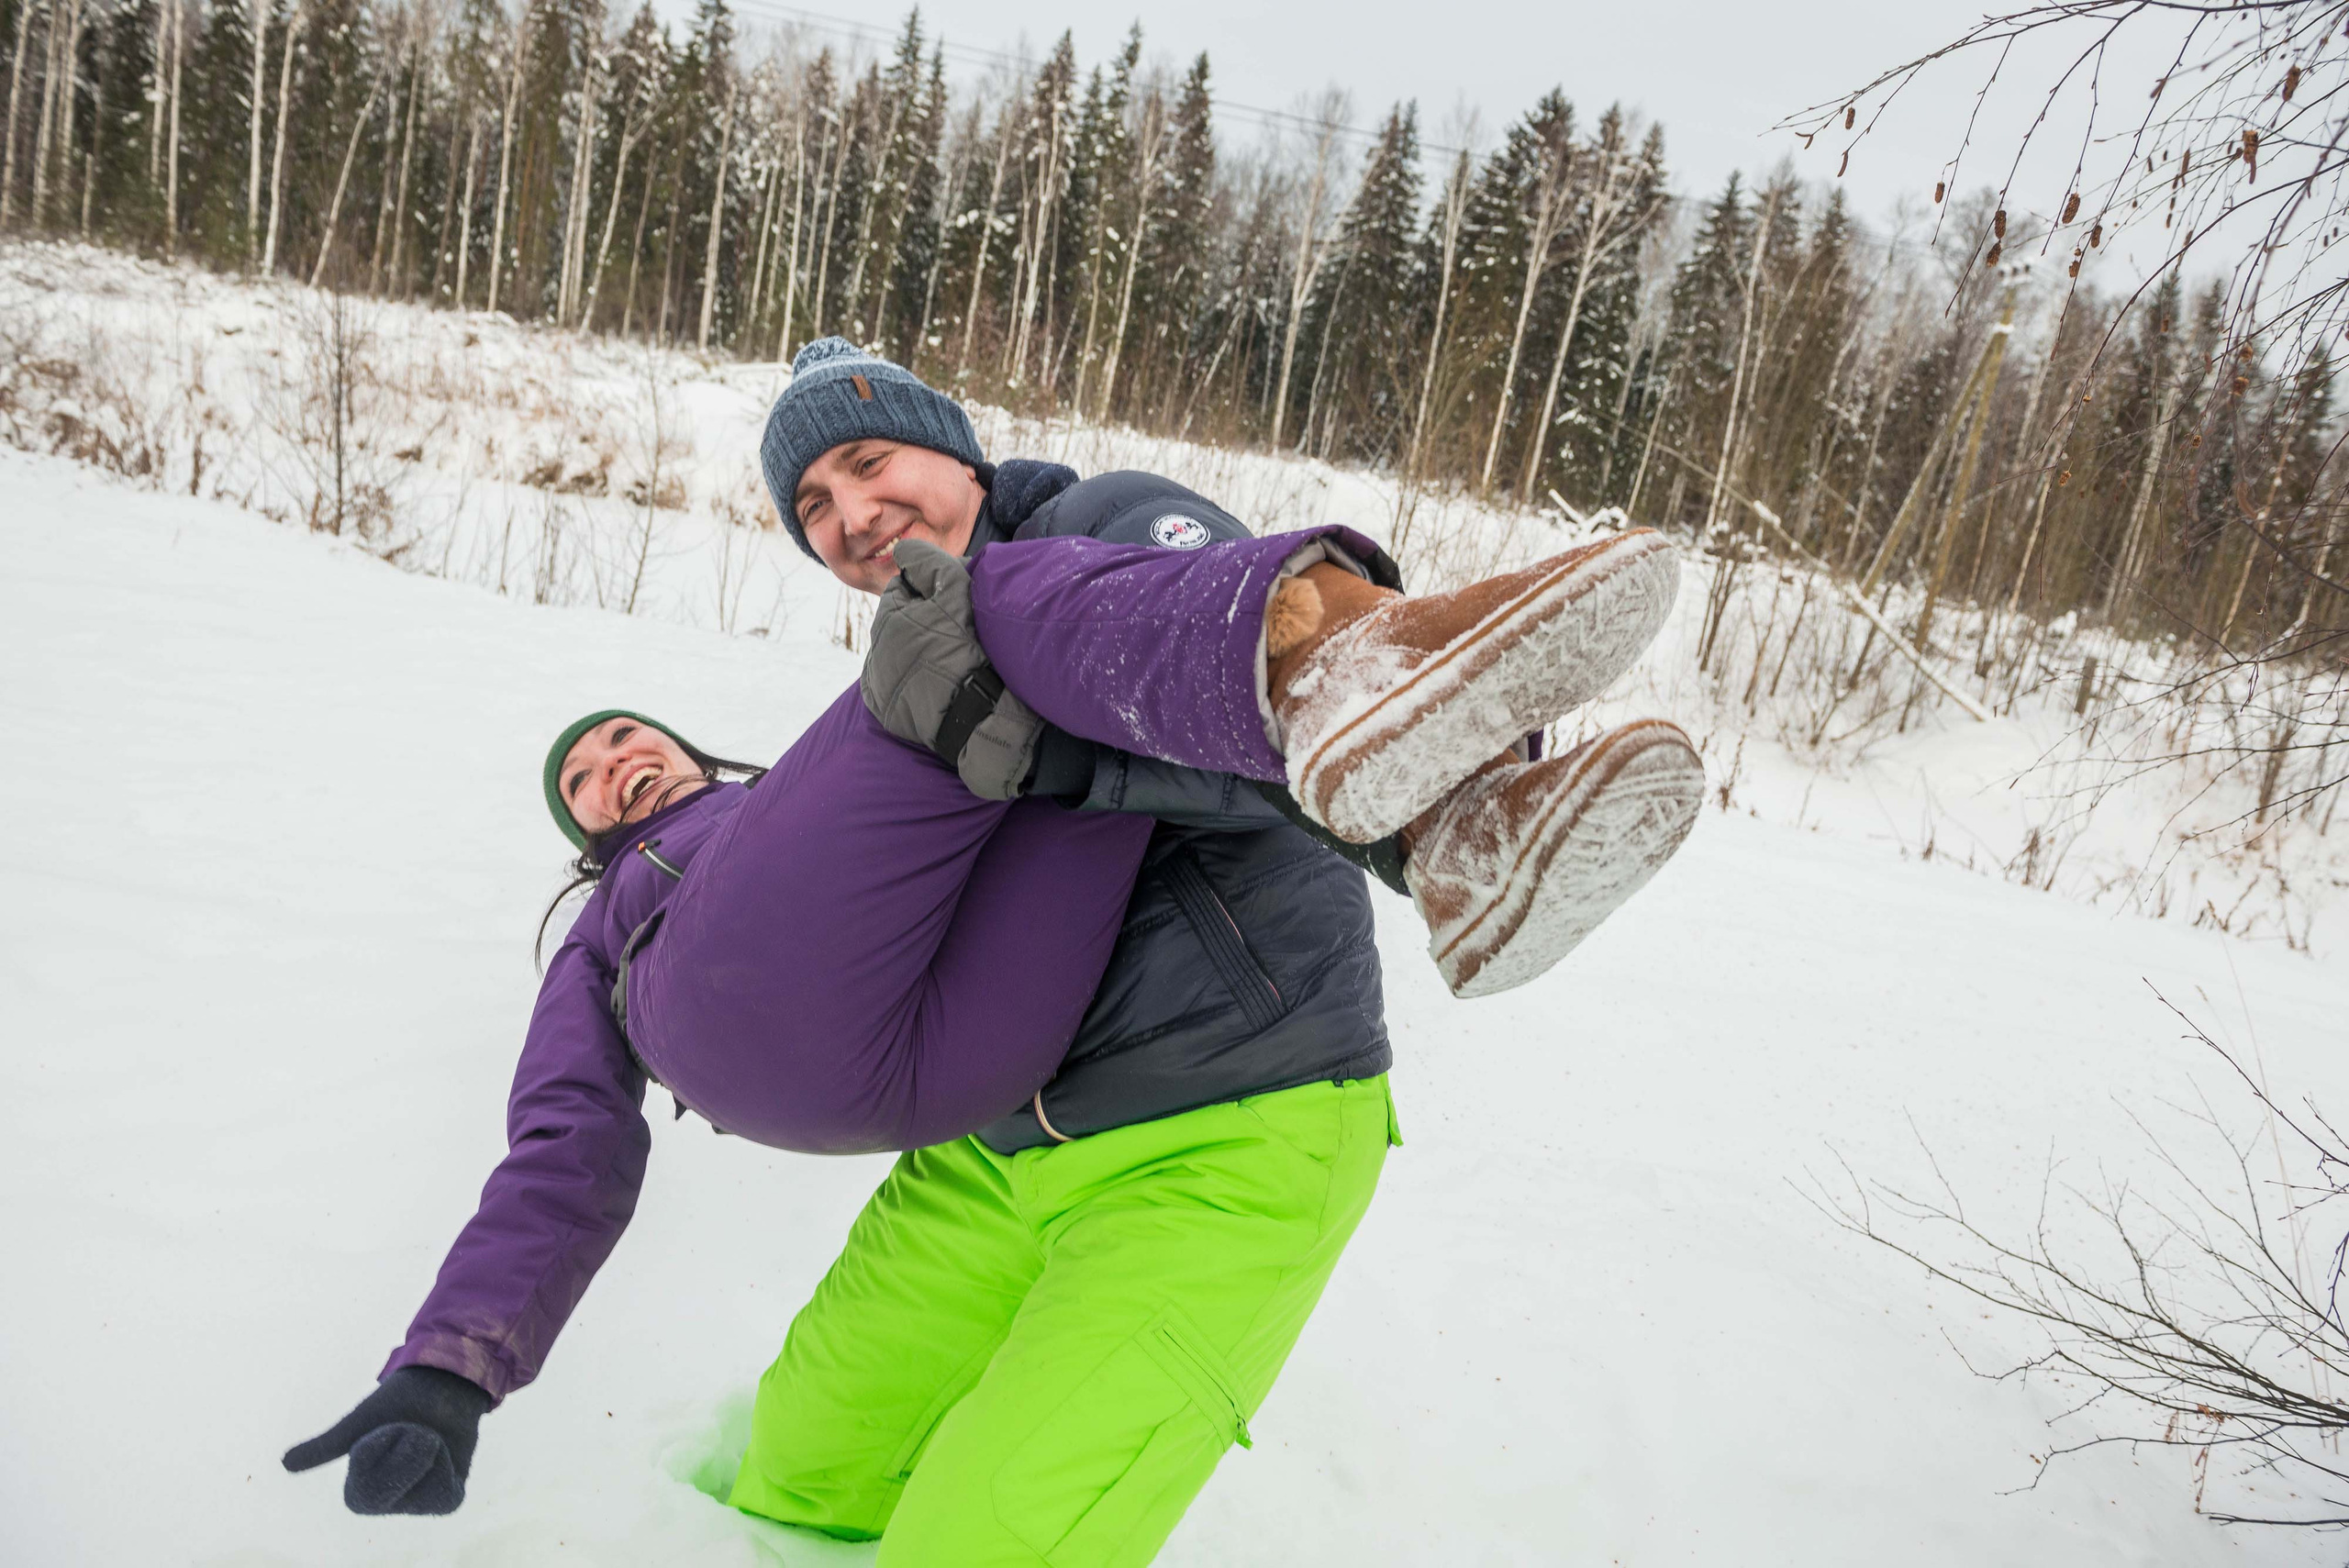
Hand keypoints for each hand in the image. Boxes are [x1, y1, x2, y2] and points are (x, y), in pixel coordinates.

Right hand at [283, 1365, 492, 1515]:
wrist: (444, 1383)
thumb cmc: (399, 1401)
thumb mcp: (359, 1423)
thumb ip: (326, 1447)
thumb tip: (285, 1463)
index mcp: (362, 1490)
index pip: (365, 1492)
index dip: (375, 1453)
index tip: (384, 1429)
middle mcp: (390, 1502)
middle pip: (392, 1491)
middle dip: (403, 1451)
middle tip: (412, 1429)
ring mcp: (420, 1500)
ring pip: (423, 1492)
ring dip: (429, 1453)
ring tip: (429, 1436)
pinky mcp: (447, 1495)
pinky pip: (447, 1496)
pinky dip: (448, 1466)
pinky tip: (446, 1452)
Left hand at [862, 537, 1045, 799]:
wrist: (983, 714)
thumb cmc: (974, 646)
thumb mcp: (957, 590)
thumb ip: (929, 562)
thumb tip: (903, 549)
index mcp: (889, 618)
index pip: (903, 590)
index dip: (931, 592)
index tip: (957, 604)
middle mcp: (876, 649)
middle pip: (900, 622)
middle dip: (923, 621)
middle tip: (959, 633)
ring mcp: (879, 682)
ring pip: (897, 653)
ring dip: (918, 651)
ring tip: (952, 660)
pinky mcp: (886, 710)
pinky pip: (895, 686)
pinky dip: (912, 681)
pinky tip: (937, 682)